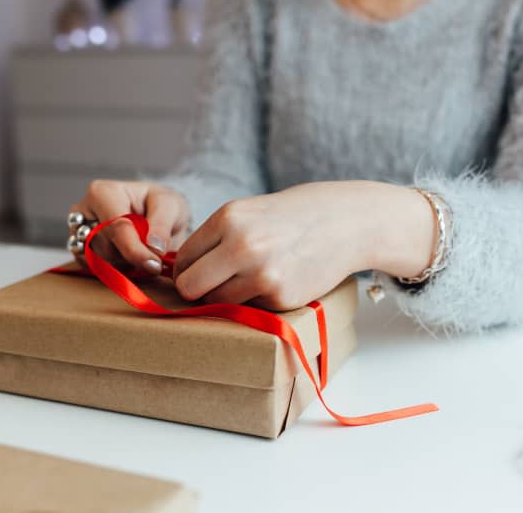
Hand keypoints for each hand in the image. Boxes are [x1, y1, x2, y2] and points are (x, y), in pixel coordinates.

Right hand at [69, 180, 190, 273]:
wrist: (153, 213)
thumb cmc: (159, 204)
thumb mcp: (170, 205)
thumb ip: (162, 224)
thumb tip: (154, 248)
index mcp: (102, 193)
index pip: (116, 228)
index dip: (135, 251)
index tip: (155, 265)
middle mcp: (83, 212)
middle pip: (106, 249)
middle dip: (132, 256)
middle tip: (152, 249)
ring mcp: (77, 233)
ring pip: (98, 263)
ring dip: (124, 264)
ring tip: (138, 248)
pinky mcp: (78, 252)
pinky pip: (94, 271)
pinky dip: (114, 271)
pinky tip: (126, 257)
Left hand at [173, 181, 434, 309]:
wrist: (346, 223)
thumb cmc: (291, 217)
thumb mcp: (248, 212)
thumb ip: (215, 238)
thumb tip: (176, 272)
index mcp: (228, 218)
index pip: (182, 259)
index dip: (187, 269)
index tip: (200, 271)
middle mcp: (241, 245)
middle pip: (190, 287)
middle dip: (197, 290)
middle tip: (214, 285)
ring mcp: (262, 273)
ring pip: (217, 302)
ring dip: (226, 298)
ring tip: (249, 280)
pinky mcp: (281, 296)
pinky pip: (250, 308)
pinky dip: (257, 300)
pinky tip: (276, 281)